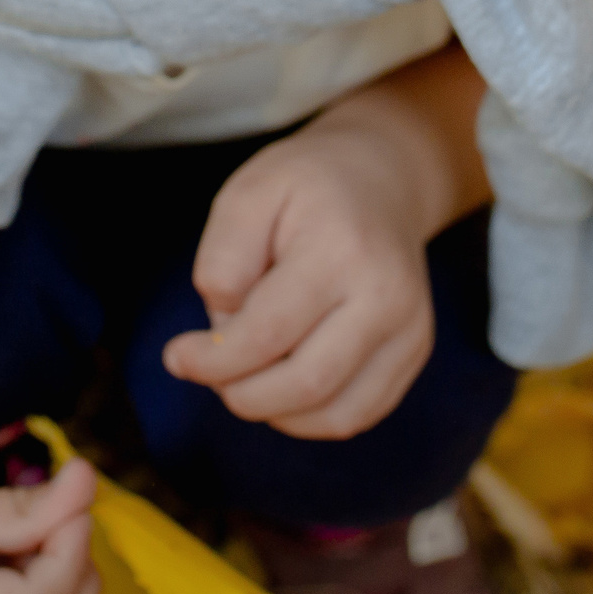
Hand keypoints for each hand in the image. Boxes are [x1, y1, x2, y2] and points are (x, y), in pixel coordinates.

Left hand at [160, 121, 437, 440]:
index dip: (213, 360)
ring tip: (248, 370)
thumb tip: (223, 332)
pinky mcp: (414, 351)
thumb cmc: (304, 185)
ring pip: (334, 414)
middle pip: (306, 384)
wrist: (380, 177)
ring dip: (275, 409)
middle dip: (241, 393)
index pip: (268, 334)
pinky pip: (356, 414)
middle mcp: (387, 296)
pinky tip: (282, 381)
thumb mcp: (246, 195)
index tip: (178, 357)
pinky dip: (309, 416)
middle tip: (211, 371)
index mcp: (341, 250)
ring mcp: (409, 328)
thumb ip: (222, 262)